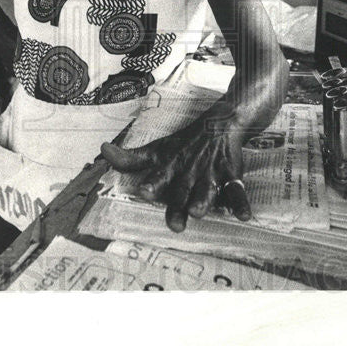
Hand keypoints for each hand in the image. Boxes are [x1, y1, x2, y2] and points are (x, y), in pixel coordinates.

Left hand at [100, 105, 251, 232]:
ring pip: (207, 189)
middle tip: (174, 223)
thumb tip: (103, 151)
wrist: (221, 123)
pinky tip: (243, 216)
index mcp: (171, 166)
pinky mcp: (231, 174)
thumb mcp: (157, 149)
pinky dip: (241, 203)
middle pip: (182, 190)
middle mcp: (189, 171)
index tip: (144, 192)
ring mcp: (211, 173)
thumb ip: (130, 158)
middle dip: (178, 204)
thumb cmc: (184, 143)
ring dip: (204, 200)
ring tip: (199, 211)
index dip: (152, 183)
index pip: (159, 174)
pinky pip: (237, 190)